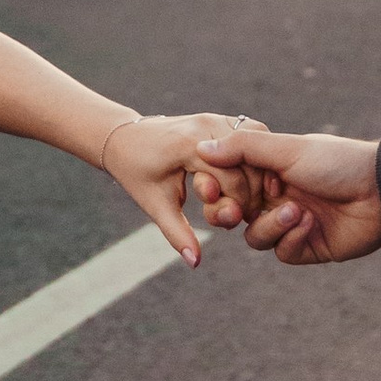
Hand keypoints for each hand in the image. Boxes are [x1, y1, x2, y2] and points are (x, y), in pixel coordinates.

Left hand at [98, 112, 273, 267]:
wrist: (123, 138)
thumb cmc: (137, 173)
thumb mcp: (155, 204)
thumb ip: (177, 233)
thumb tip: (194, 262)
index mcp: (188, 147)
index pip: (232, 178)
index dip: (236, 205)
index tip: (230, 222)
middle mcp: (205, 126)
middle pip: (249, 164)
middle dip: (250, 193)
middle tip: (242, 214)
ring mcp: (214, 118)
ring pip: (256, 147)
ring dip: (257, 174)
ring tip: (245, 199)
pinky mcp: (218, 118)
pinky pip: (251, 135)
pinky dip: (254, 159)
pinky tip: (249, 181)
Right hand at [193, 127, 380, 265]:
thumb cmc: (336, 161)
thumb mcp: (287, 150)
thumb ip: (243, 149)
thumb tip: (202, 146)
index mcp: (270, 172)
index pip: (229, 185)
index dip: (219, 190)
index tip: (213, 188)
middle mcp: (277, 198)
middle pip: (235, 215)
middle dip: (231, 214)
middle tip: (234, 211)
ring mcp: (292, 224)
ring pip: (256, 236)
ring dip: (271, 225)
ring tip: (296, 212)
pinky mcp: (308, 247)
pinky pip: (282, 251)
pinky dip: (290, 238)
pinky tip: (310, 223)